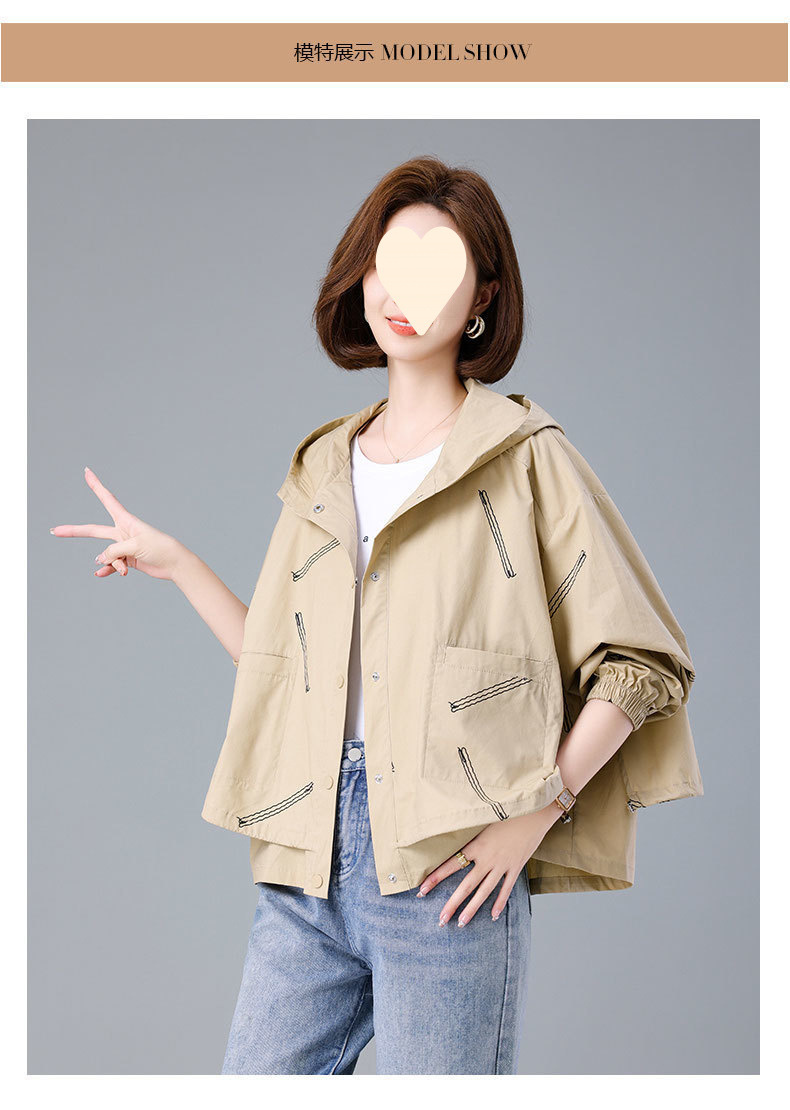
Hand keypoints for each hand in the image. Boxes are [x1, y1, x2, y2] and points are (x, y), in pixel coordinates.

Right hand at [50, 466, 187, 581]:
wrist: (175, 564)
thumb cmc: (159, 548)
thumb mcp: (134, 547)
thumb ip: (114, 551)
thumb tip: (99, 560)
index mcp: (126, 521)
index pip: (107, 499)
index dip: (96, 486)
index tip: (87, 471)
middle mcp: (122, 531)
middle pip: (94, 530)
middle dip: (74, 531)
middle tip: (55, 531)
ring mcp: (124, 546)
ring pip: (106, 555)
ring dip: (111, 563)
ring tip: (123, 568)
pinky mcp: (128, 559)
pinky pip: (112, 564)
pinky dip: (108, 569)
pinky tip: (101, 573)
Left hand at [416, 804, 558, 926]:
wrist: (534, 811)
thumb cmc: (506, 810)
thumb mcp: (483, 818)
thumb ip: (469, 829)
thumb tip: (452, 831)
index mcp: (476, 845)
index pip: (450, 865)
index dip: (435, 878)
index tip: (422, 890)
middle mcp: (487, 859)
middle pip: (466, 886)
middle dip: (452, 904)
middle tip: (441, 920)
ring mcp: (502, 865)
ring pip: (484, 892)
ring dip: (473, 909)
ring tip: (462, 923)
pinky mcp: (516, 867)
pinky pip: (506, 889)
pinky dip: (500, 903)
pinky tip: (493, 916)